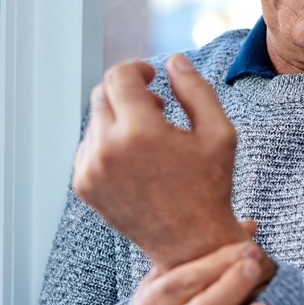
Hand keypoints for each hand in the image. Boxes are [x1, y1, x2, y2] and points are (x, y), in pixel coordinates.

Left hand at [73, 54, 246, 267]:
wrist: (191, 244)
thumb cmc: (210, 187)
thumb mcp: (218, 132)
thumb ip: (196, 88)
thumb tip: (174, 60)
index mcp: (139, 131)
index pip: (119, 76)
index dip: (137, 68)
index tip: (152, 77)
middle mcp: (107, 149)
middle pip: (102, 94)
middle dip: (128, 93)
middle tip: (159, 110)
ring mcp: (90, 169)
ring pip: (95, 120)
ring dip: (119, 119)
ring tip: (150, 140)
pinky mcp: (84, 185)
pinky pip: (88, 145)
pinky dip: (108, 143)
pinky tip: (136, 159)